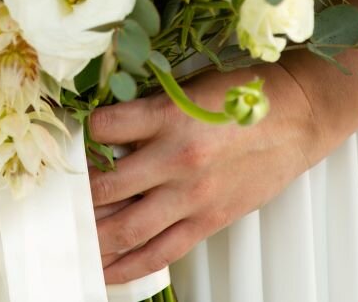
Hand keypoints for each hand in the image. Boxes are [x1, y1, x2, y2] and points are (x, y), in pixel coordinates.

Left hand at [87, 62, 325, 283]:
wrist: (297, 118)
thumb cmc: (245, 96)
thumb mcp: (188, 87)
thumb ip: (147, 109)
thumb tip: (107, 126)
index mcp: (168, 116)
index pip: (104, 127)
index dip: (83, 131)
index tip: (72, 136)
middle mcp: (176, 159)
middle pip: (106, 186)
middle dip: (77, 194)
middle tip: (60, 196)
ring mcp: (191, 196)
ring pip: (126, 228)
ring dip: (93, 236)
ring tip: (71, 238)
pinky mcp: (207, 221)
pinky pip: (160, 253)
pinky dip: (127, 267)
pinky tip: (105, 269)